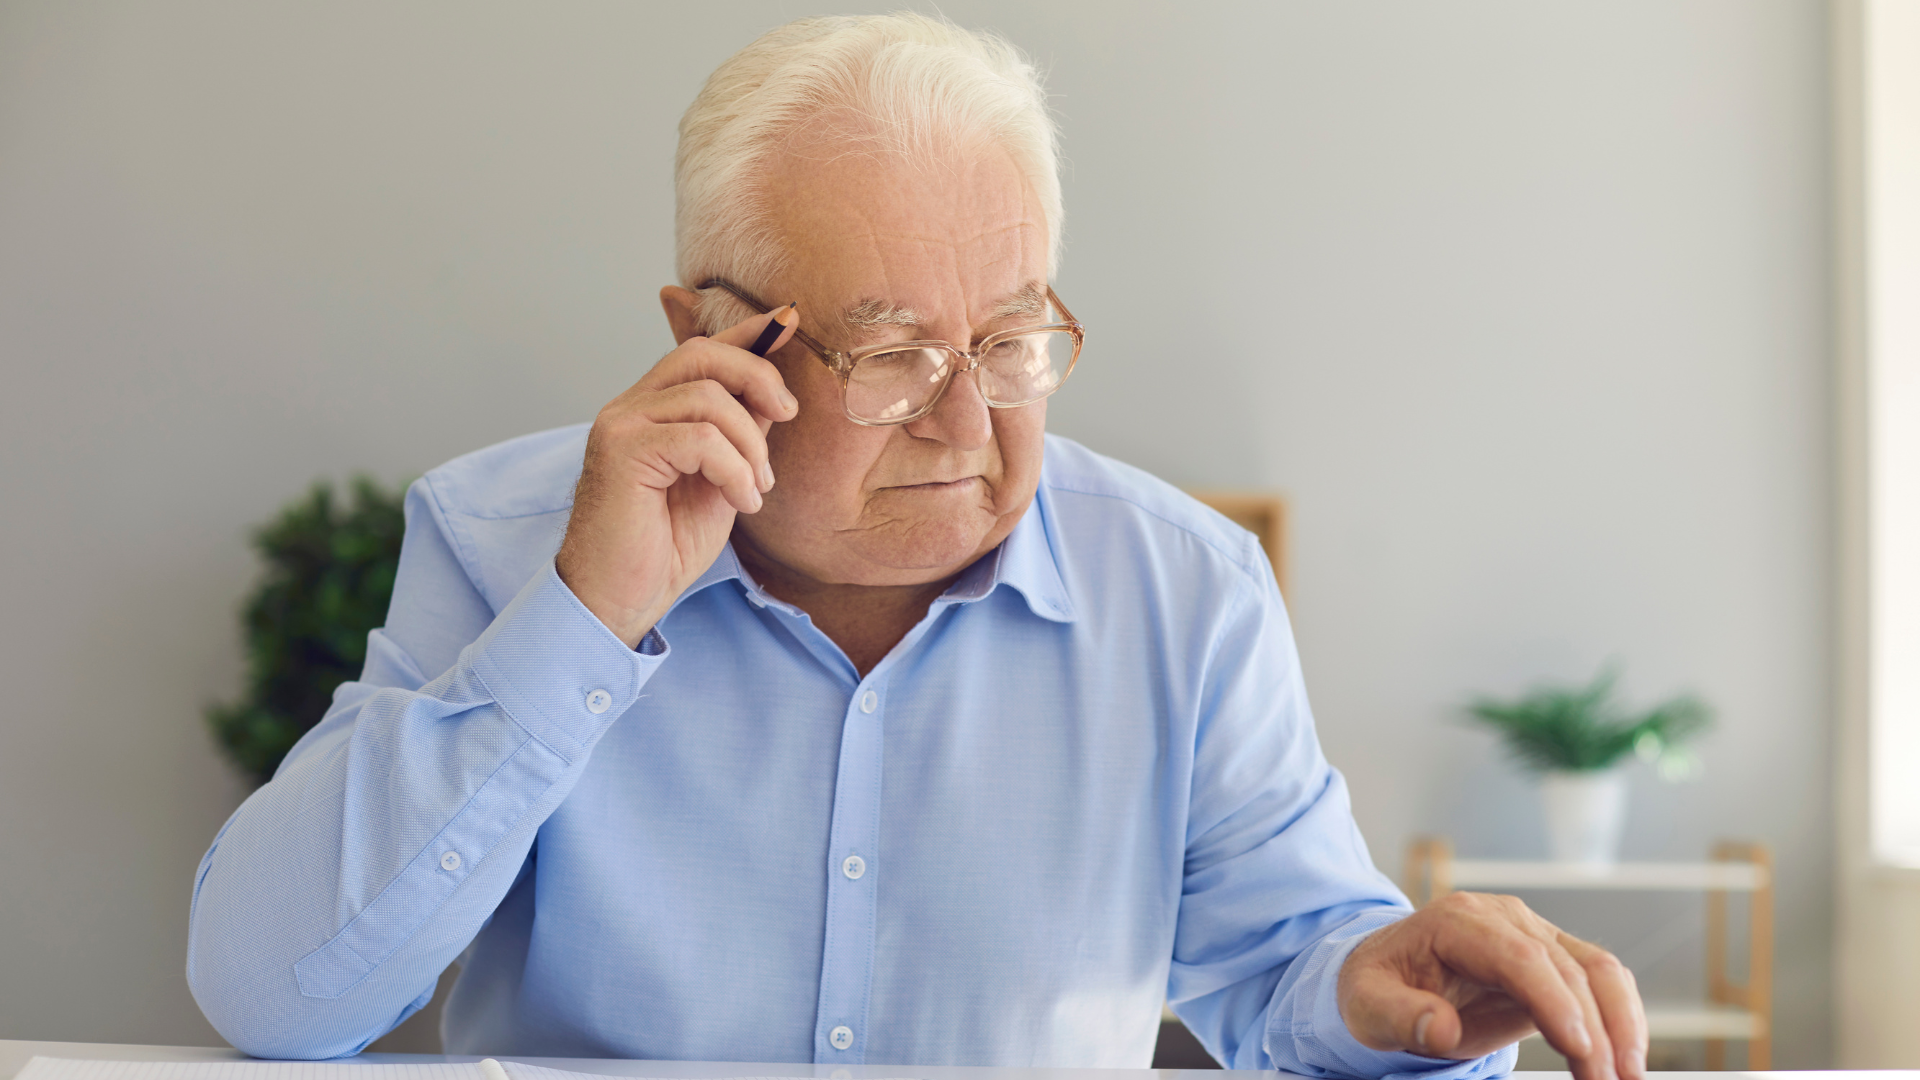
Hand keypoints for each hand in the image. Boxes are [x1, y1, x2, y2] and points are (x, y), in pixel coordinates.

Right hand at [556, 306, 799, 646]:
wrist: (621, 597)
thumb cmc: (664, 546)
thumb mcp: (720, 480)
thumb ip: (738, 434)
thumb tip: (773, 395)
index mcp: (652, 409)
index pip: (701, 351)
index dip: (748, 333)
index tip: (790, 320)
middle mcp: (630, 407)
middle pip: (702, 355)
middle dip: (759, 377)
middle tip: (788, 416)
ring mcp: (621, 425)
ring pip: (708, 399)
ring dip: (750, 445)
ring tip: (756, 488)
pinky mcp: (622, 450)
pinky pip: (700, 439)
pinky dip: (734, 470)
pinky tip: (742, 502)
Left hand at [1337, 892, 1646, 1079]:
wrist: (1389, 970)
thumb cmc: (1377, 984)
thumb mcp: (1365, 1003)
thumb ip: (1398, 1015)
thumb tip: (1438, 1028)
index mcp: (1458, 922)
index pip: (1519, 956)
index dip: (1554, 1000)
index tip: (1579, 1047)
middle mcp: (1504, 919)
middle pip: (1566, 967)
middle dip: (1595, 1029)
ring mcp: (1535, 935)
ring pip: (1598, 970)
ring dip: (1622, 1024)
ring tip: (1626, 1078)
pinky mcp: (1554, 959)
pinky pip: (1601, 982)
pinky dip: (1623, 1018)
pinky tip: (1626, 1059)